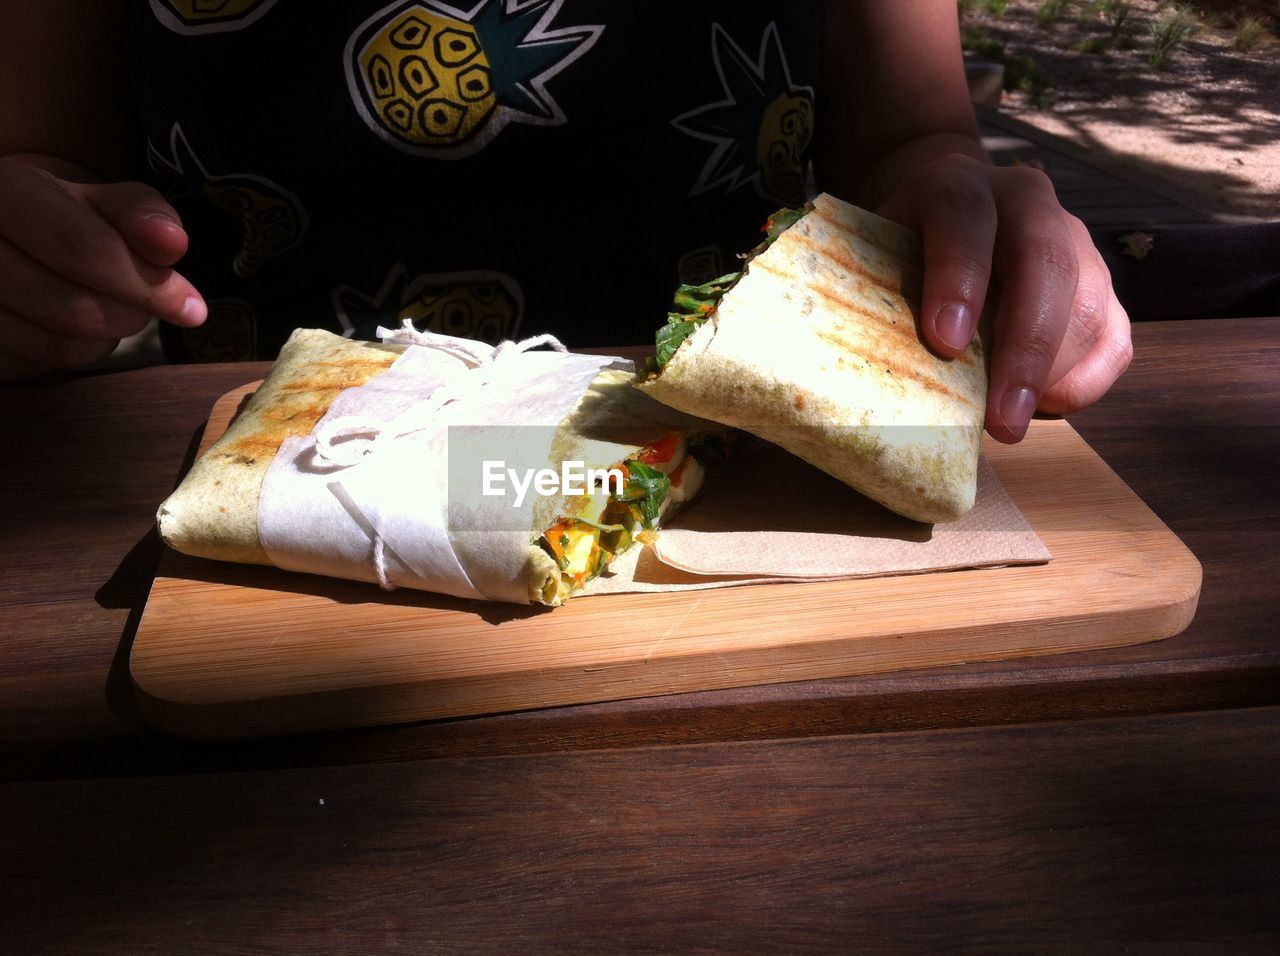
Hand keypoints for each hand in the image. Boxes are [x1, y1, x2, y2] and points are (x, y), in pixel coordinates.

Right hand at [0, 155, 205, 381]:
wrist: (8, 234)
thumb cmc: (68, 215)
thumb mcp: (106, 202)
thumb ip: (143, 214)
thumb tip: (173, 243)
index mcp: (10, 192)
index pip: (86, 249)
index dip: (149, 284)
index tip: (193, 308)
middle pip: (76, 308)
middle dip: (131, 315)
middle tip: (145, 306)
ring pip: (59, 345)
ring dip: (106, 338)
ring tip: (110, 310)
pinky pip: (38, 367)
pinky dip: (74, 353)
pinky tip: (76, 328)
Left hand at [878, 153, 1132, 443]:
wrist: (945, 217)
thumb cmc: (901, 253)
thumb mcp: (877, 255)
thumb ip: (880, 294)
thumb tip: (874, 373)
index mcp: (957, 186)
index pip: (963, 217)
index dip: (958, 278)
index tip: (945, 344)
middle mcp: (1025, 202)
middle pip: (1046, 262)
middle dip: (1025, 346)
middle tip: (1002, 418)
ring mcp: (1073, 240)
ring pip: (1088, 304)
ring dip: (1052, 374)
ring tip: (1009, 424)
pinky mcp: (1101, 284)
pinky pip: (1114, 338)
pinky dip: (1085, 382)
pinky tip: (1044, 407)